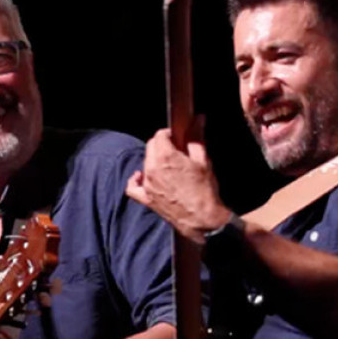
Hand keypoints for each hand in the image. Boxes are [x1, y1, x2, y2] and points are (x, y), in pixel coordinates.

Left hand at [125, 122, 231, 242]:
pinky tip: (141, 177)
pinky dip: (136, 180)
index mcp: (165, 157)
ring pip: (145, 163)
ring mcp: (146, 184)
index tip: (177, 136)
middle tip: (176, 150)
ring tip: (170, 166)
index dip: (169, 133)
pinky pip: (132, 187)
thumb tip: (198, 119)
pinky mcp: (145, 198)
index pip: (159, 135)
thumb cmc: (205, 190)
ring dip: (154, 161)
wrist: (202, 219)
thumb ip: (197, 138)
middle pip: (151, 147)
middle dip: (162, 145)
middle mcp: (151, 169)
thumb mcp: (203, 161)